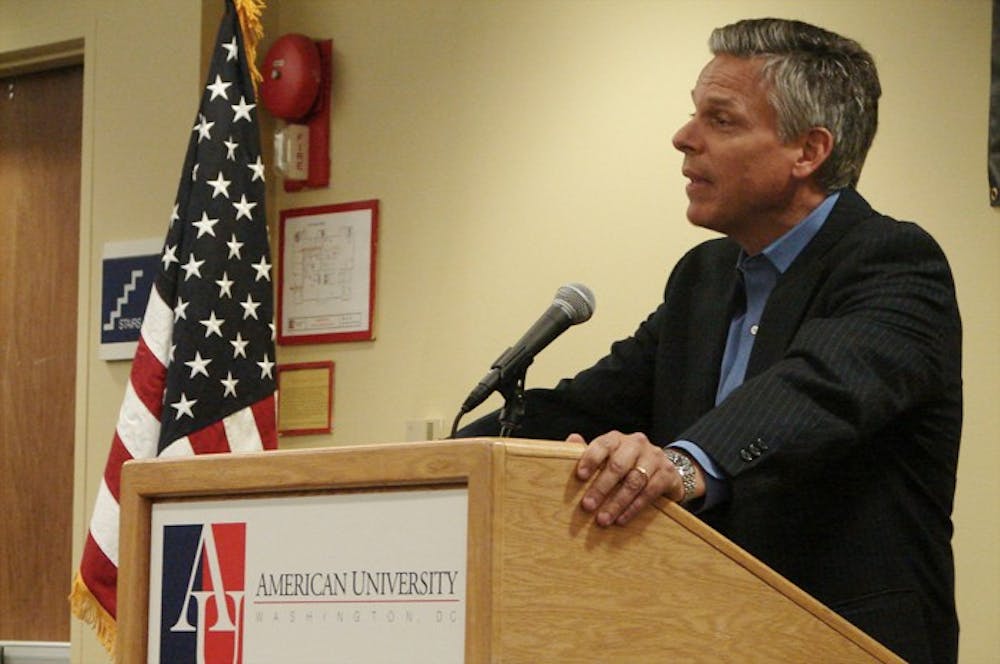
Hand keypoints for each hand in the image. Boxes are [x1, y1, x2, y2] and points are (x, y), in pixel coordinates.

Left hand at [569, 431, 696, 525]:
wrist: (665, 470)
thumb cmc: (628, 464)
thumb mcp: (609, 457)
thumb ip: (591, 451)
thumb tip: (572, 439)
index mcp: (618, 438)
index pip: (603, 444)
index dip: (590, 459)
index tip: (580, 476)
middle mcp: (636, 443)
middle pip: (618, 465)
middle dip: (601, 488)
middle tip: (587, 506)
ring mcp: (654, 457)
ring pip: (634, 481)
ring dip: (617, 503)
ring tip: (603, 519)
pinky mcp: (667, 473)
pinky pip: (650, 492)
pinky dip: (634, 507)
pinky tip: (622, 519)